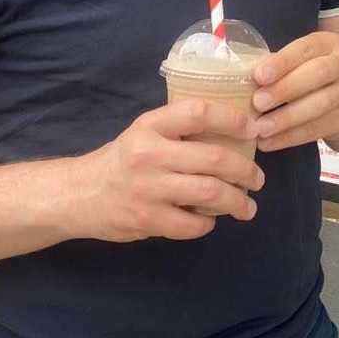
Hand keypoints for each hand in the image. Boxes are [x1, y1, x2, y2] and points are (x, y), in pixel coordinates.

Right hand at [75, 100, 263, 243]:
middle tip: (258, 178)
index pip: (199, 113)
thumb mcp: (146, 131)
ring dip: (237, 201)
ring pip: (209, 194)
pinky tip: (212, 220)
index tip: (253, 129)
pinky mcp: (146, 219)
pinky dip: (208, 224)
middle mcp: (150, 154)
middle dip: (245, 170)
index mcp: (151, 125)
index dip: (232, 119)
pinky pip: (191, 225)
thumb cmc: (124, 158)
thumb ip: (180, 128)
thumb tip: (234, 129)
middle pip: (213, 159)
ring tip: (248, 205)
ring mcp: (148, 189)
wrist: (80, 194)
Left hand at [252, 31, 338, 152]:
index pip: (305, 48)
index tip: (259, 76)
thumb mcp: (299, 61)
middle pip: (318, 73)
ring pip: (321, 104)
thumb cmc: (310, 74)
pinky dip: (291, 137)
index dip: (282, 62)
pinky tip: (270, 142)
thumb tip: (246, 78)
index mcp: (327, 43)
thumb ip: (277, 66)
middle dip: (286, 88)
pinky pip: (318, 129)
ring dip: (288, 117)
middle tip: (258, 102)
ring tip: (262, 128)